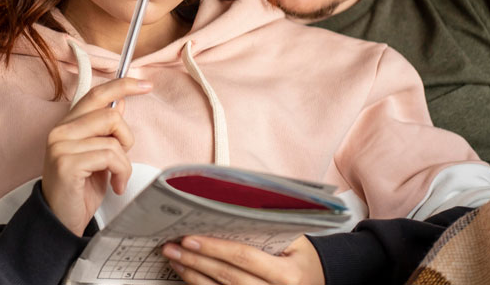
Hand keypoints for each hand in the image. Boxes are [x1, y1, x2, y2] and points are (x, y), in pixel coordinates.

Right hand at [42, 77, 151, 235]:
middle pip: (111, 116)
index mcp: (68, 124)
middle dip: (126, 139)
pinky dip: (120, 172)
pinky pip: (109, 156)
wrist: (61, 221)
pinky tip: (115, 186)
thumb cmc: (81, 189)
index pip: (96, 94)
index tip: (146, 85)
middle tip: (121, 159)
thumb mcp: (99, 154)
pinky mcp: (66, 163)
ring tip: (117, 177)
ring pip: (113, 139)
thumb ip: (106, 128)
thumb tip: (121, 102)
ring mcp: (61, 146)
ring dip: (124, 162)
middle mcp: (60, 130)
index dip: (123, 85)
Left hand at [161, 235, 324, 284]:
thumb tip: (227, 211)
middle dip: (196, 261)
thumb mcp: (294, 241)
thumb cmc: (301, 257)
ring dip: (193, 275)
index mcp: (287, 275)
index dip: (215, 249)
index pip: (245, 258)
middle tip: (172, 247)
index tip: (190, 238)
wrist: (317, 282)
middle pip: (227, 277)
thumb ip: (266, 230)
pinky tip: (188, 274)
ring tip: (174, 259)